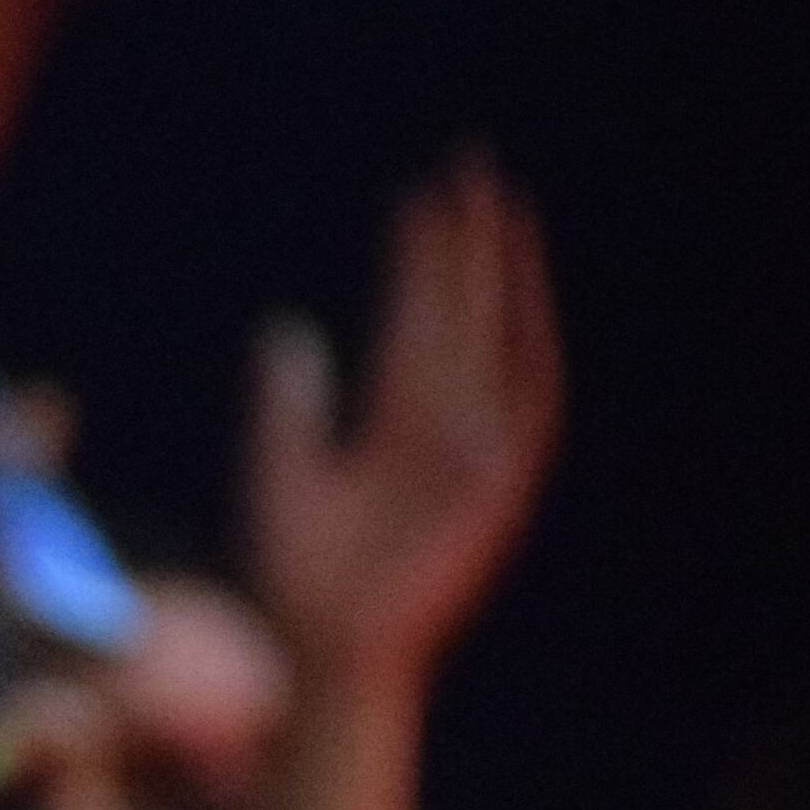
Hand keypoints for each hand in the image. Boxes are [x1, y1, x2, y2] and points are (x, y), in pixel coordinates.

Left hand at [245, 152, 565, 689]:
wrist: (323, 643)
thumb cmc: (299, 573)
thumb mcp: (282, 472)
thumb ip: (289, 404)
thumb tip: (285, 329)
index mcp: (391, 422)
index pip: (410, 319)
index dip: (414, 261)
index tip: (414, 198)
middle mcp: (439, 427)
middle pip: (457, 315)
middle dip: (461, 245)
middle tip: (465, 166)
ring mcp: (473, 452)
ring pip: (491, 341)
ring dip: (500, 277)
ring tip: (497, 207)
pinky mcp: (496, 486)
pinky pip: (524, 409)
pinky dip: (526, 354)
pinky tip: (523, 300)